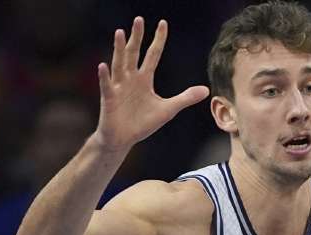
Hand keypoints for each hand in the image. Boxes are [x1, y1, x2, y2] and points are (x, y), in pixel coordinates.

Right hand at [95, 18, 209, 152]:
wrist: (124, 139)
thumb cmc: (143, 123)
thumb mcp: (168, 109)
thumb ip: (185, 98)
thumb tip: (206, 90)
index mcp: (144, 79)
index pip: (153, 54)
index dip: (158, 40)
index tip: (163, 23)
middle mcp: (130, 78)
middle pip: (134, 53)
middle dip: (137, 37)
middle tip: (139, 20)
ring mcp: (118, 87)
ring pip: (119, 64)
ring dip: (118, 49)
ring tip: (120, 33)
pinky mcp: (109, 99)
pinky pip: (107, 85)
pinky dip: (105, 76)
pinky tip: (103, 65)